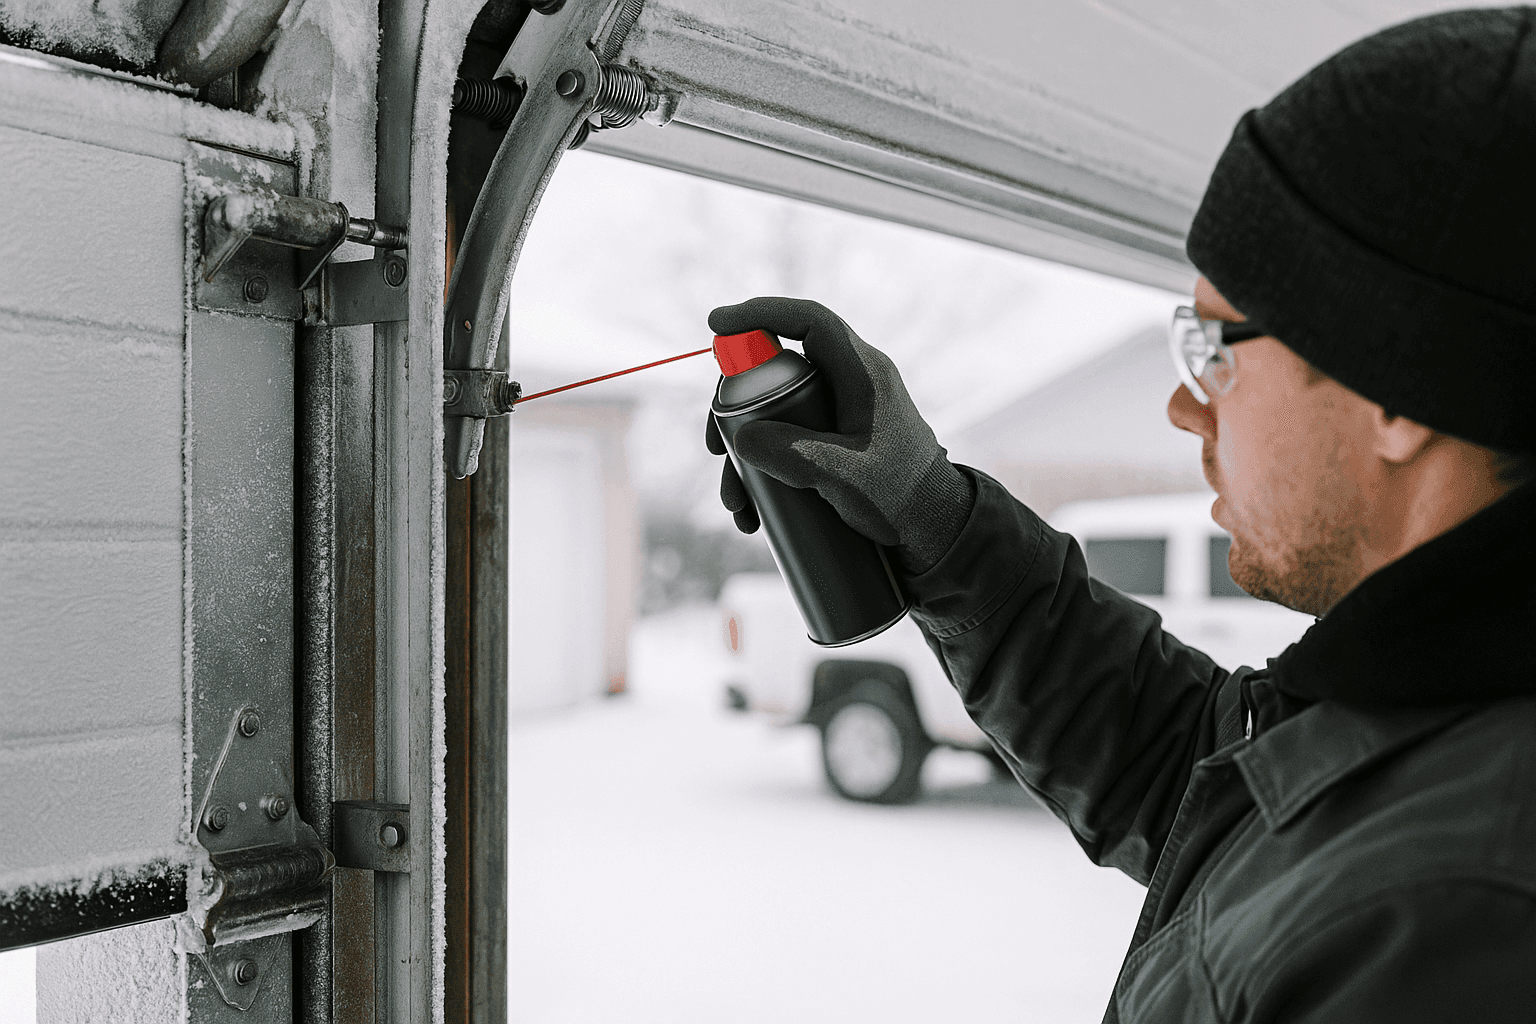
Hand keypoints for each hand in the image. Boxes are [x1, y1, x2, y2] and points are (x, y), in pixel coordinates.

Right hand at [704, 297, 972, 573]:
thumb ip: (793, 454)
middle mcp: (849, 383)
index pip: (809, 321)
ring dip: (744, 455)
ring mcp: (840, 412)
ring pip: (774, 413)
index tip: (716, 323)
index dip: (761, 313)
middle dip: (734, 412)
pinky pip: (787, 440)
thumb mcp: (843, 476)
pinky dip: (763, 470)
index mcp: (863, 372)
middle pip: (775, 373)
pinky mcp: (835, 441)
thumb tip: (741, 439)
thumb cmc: (901, 497)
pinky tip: (752, 510)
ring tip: (736, 504)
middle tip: (713, 448)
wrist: (934, 531)